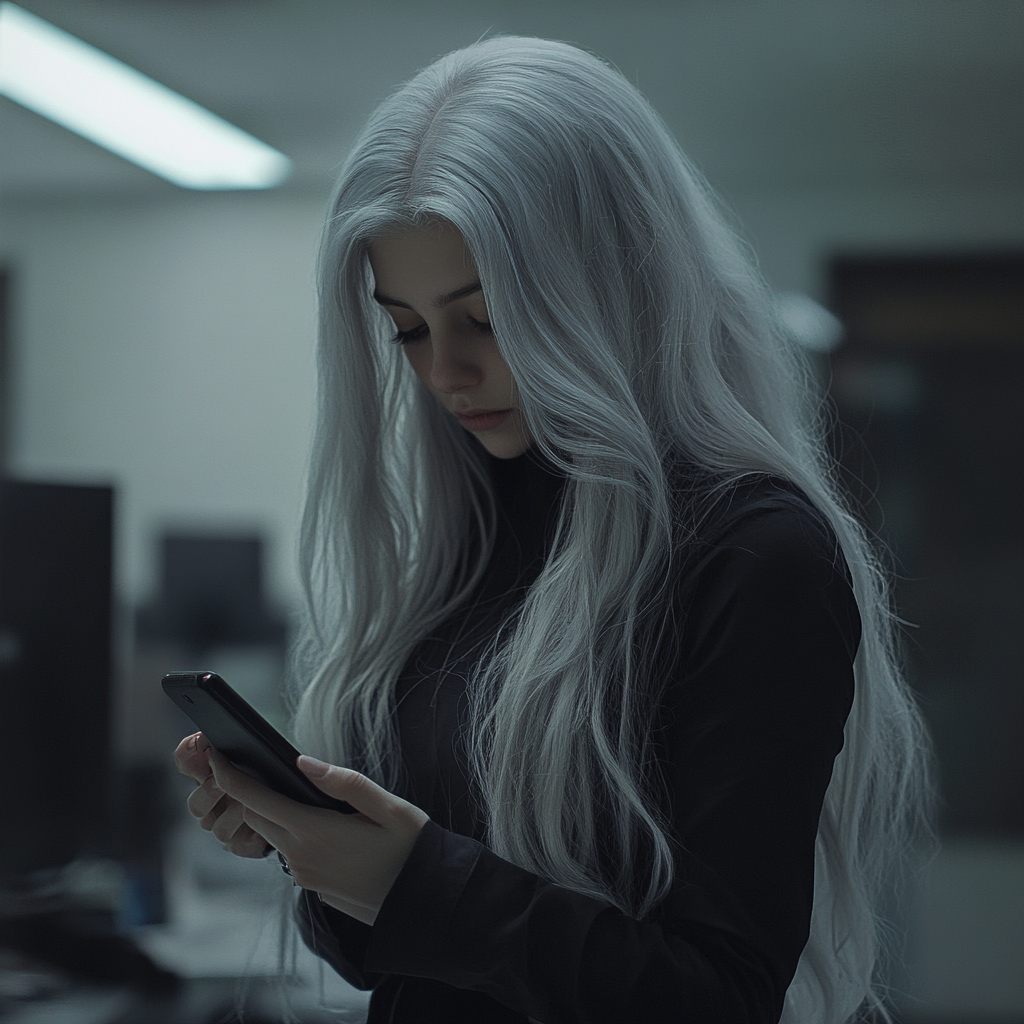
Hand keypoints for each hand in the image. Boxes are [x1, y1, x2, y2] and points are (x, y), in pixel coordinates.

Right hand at [174, 732, 268, 858]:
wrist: (296, 806)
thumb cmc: (274, 775)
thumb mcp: (260, 754)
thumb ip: (238, 743)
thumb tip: (212, 735)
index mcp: (210, 776)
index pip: (186, 761)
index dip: (188, 752)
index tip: (200, 741)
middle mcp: (211, 805)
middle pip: (195, 804)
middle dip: (207, 791)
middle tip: (220, 781)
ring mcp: (225, 827)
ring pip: (216, 827)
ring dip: (233, 814)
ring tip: (248, 802)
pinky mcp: (243, 845)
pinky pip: (239, 844)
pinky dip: (251, 832)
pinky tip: (262, 821)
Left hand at [206, 748, 428, 926]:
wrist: (426, 902)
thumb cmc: (412, 849)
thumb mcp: (387, 806)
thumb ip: (343, 782)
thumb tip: (302, 761)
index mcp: (314, 831)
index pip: (255, 800)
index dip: (230, 776)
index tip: (216, 756)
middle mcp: (302, 857)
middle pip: (256, 819)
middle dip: (249, 793)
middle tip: (256, 767)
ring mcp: (306, 877)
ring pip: (274, 838)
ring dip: (273, 815)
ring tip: (294, 794)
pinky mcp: (316, 889)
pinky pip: (295, 856)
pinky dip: (296, 836)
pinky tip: (323, 826)